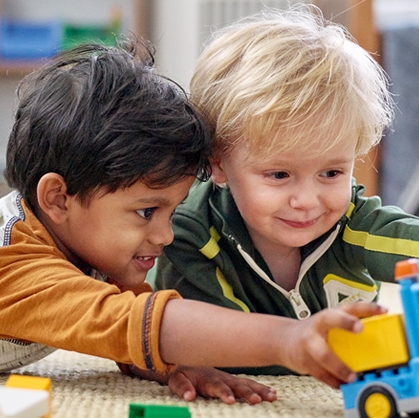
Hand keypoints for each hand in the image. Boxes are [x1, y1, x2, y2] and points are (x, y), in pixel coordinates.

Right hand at [126, 364, 276, 403]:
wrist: (177, 360)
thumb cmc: (202, 374)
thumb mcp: (222, 379)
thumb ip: (242, 385)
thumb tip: (273, 394)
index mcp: (225, 379)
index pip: (245, 384)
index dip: (259, 390)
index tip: (273, 396)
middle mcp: (214, 378)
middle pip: (232, 385)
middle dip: (244, 393)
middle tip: (256, 400)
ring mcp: (197, 377)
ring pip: (209, 384)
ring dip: (220, 391)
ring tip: (229, 400)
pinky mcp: (178, 378)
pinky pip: (180, 383)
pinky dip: (185, 389)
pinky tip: (189, 396)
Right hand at [280, 302, 386, 388]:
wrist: (285, 340)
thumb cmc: (313, 334)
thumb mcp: (329, 326)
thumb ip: (347, 331)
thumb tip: (374, 344)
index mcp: (328, 316)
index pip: (348, 307)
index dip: (366, 307)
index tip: (382, 310)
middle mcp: (318, 325)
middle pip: (330, 319)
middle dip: (344, 322)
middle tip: (359, 328)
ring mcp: (309, 342)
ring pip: (323, 353)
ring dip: (338, 366)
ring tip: (351, 376)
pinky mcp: (304, 360)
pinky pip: (321, 374)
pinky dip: (333, 381)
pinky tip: (340, 383)